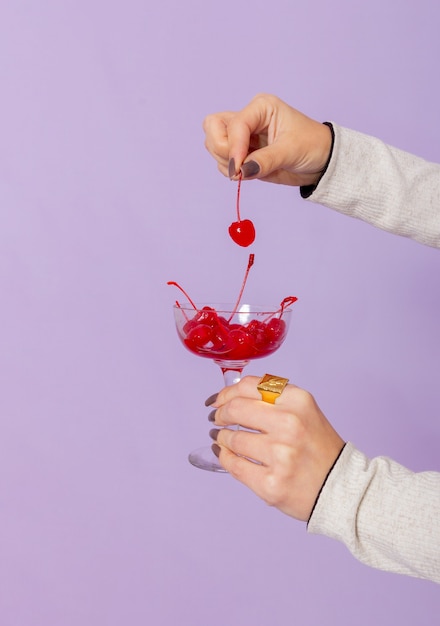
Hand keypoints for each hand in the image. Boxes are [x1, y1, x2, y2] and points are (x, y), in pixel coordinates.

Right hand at [203, 93, 332, 186]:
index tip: (238, 170)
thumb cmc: (312, 146)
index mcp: (261, 108)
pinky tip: (247, 173)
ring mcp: (242, 136)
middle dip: (222, 149)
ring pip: (213, 143)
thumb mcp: (290, 152)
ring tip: (246, 170)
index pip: (235, 124)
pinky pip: (222, 160)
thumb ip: (264, 161)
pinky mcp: (242, 153)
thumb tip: (241, 172)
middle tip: (238, 167)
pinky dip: (229, 170)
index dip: (233, 147)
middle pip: (213, 126)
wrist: (321, 161)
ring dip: (224, 160)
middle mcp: (248, 118)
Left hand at [208, 376, 344, 521]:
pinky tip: (224, 453)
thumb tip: (232, 395)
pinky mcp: (271, 484)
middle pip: (235, 409)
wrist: (340, 487)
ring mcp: (280, 455)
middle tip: (216, 419)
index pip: (249, 386)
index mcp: (298, 401)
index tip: (217, 400)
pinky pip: (234, 465)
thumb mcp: (304, 410)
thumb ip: (272, 398)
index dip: (226, 393)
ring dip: (222, 437)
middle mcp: (290, 424)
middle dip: (220, 414)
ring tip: (223, 438)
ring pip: (232, 439)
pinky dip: (224, 457)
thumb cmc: (318, 448)